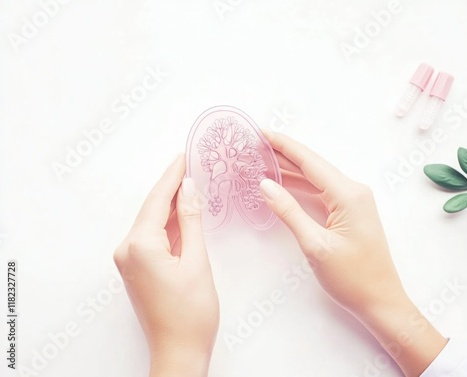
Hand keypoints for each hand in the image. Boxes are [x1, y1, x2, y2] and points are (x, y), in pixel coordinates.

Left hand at [114, 154, 218, 376]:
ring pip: (152, 222)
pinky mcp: (136, 267)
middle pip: (152, 208)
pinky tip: (183, 211)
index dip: (172, 176)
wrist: (178, 351)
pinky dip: (168, 223)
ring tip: (190, 183)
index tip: (183, 156)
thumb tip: (188, 189)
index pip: (157, 200)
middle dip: (172, 187)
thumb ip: (190, 221)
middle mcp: (127, 249)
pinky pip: (152, 236)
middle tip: (190, 165)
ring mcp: (129, 259)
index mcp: (139, 245)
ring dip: (171, 204)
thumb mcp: (197, 261)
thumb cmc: (191, 313)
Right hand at [259, 131, 445, 376]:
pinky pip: (321, 191)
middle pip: (313, 165)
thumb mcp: (315, 246)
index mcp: (348, 194)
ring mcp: (353, 200)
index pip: (310, 161)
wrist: (380, 300)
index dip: (283, 145)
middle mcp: (353, 191)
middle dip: (283, 154)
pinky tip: (283, 183)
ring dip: (290, 170)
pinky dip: (301, 186)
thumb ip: (289, 212)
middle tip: (255, 146)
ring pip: (316, 178)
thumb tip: (265, 184)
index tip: (260, 133)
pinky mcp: (350, 211)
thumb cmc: (351, 277)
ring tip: (262, 161)